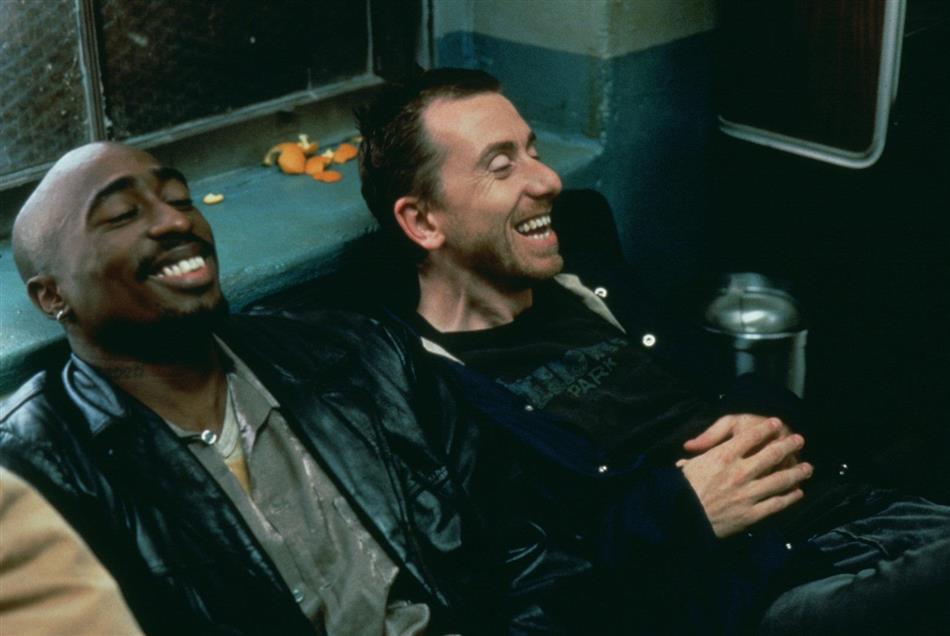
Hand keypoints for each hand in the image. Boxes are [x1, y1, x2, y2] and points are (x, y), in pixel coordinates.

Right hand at [678, 419, 812, 537]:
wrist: (682, 521)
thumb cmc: (681, 491)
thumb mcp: (687, 465)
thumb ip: (696, 456)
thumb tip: (690, 446)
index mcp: (724, 456)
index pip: (751, 437)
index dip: (766, 428)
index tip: (776, 423)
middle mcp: (740, 472)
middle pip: (772, 455)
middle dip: (788, 445)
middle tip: (799, 439)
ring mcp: (749, 494)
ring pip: (780, 480)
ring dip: (797, 472)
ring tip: (808, 467)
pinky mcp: (752, 515)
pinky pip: (776, 504)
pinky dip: (790, 498)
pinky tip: (798, 493)